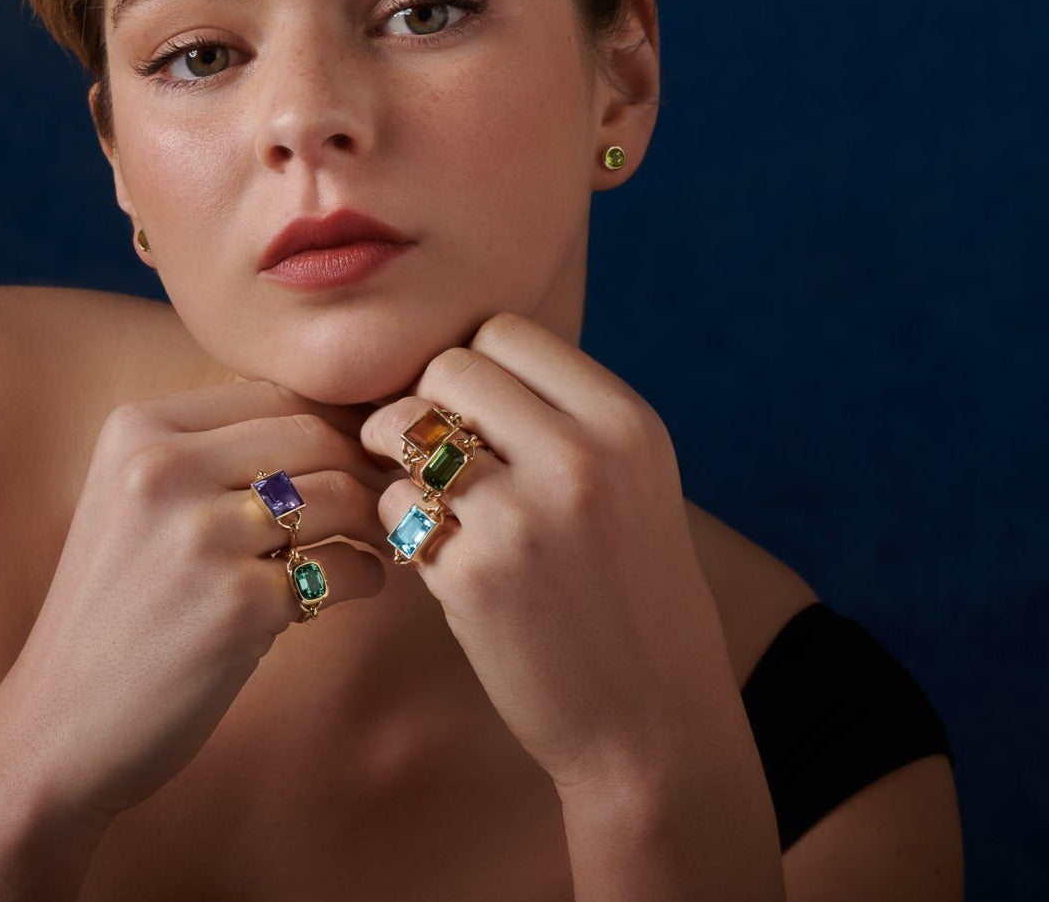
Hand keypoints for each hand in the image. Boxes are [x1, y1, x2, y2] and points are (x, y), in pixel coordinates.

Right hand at [0, 380, 390, 822]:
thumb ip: (211, 450)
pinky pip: (341, 567)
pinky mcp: (237, 605)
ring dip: (373, 518)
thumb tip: (331, 418)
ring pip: (338, 493)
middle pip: (314, 433)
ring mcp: (200, 536)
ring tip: (372, 539)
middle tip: (389, 491)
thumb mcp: (136, 500)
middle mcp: (162, 469)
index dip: (334, 419)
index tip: (362, 449)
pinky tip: (353, 585)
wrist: (57, 724)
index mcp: (137, 428)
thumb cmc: (118, 607)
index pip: (274, 392)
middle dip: (364, 463)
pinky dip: (364, 575)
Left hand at [360, 313, 734, 796]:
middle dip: (426, 400)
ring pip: (409, 427)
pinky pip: (396, 503)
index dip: (473, 364)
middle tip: (430, 449)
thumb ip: (563, 414)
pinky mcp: (476, 575)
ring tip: (420, 491)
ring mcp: (526, 515)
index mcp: (625, 421)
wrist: (654, 721)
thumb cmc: (631, 589)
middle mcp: (582, 456)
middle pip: (450, 366)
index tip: (470, 409)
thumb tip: (456, 359)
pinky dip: (398, 518)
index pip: (505, 330)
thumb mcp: (633, 479)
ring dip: (397, 454)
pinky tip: (429, 546)